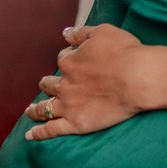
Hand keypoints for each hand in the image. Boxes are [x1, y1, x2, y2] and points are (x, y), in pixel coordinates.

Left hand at [24, 24, 147, 140]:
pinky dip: (38, 133)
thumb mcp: (102, 32)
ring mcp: (68, 105)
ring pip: (45, 108)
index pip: (63, 59)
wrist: (137, 78)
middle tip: (46, 85)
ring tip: (29, 111)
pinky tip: (29, 135)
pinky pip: (51, 130)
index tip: (74, 60)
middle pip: (49, 84)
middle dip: (47, 84)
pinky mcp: (76, 123)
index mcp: (70, 62)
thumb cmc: (124, 52)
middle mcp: (65, 84)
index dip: (67, 58)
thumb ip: (80, 33)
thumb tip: (65, 33)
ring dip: (35, 109)